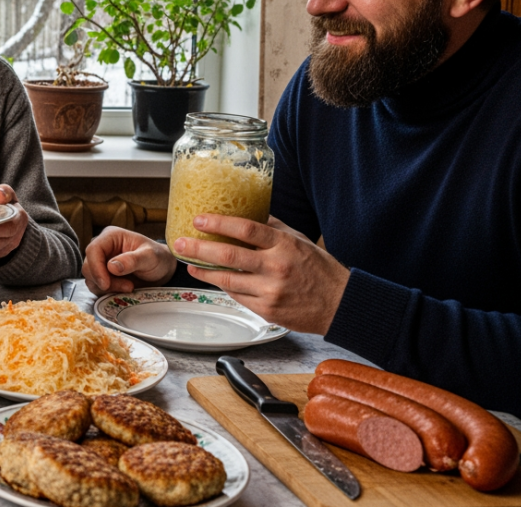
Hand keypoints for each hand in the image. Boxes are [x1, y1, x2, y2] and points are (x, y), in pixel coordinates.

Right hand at [82, 227, 175, 294]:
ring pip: (91, 278)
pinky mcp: (103, 276)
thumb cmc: (158, 258)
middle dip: (104, 280)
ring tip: (129, 287)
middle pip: (88, 266)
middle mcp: (103, 248)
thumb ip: (133, 260)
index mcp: (111, 237)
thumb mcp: (150, 257)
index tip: (106, 283)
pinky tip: (124, 289)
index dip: (96, 267)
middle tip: (127, 286)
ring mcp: (101, 263)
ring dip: (108, 287)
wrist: (162, 271)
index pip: (93, 250)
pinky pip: (96, 287)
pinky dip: (108, 291)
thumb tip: (111, 266)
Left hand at [173, 215, 349, 333]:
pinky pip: (237, 296)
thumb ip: (274, 228)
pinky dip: (223, 286)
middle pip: (228, 255)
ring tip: (188, 262)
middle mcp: (276, 267)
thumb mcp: (300, 241)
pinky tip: (212, 278)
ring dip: (203, 271)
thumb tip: (249, 211)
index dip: (219, 223)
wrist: (340, 305)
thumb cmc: (320, 270)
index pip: (246, 229)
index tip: (199, 219)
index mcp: (284, 245)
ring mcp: (270, 291)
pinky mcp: (266, 310)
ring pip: (227, 279)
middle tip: (180, 242)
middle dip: (198, 247)